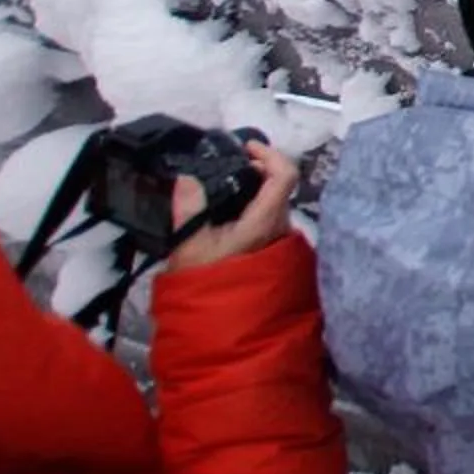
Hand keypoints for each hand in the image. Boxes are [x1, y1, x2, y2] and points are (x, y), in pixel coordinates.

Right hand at [165, 142, 297, 272]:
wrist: (221, 326)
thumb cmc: (207, 284)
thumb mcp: (190, 246)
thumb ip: (189, 209)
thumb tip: (187, 179)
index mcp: (266, 221)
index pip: (286, 176)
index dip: (270, 154)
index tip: (246, 147)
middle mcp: (280, 227)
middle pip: (280, 185)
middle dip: (258, 168)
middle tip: (229, 164)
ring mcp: (278, 239)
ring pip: (275, 202)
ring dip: (254, 188)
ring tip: (223, 185)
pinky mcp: (272, 249)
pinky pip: (268, 216)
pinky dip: (253, 204)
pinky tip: (228, 210)